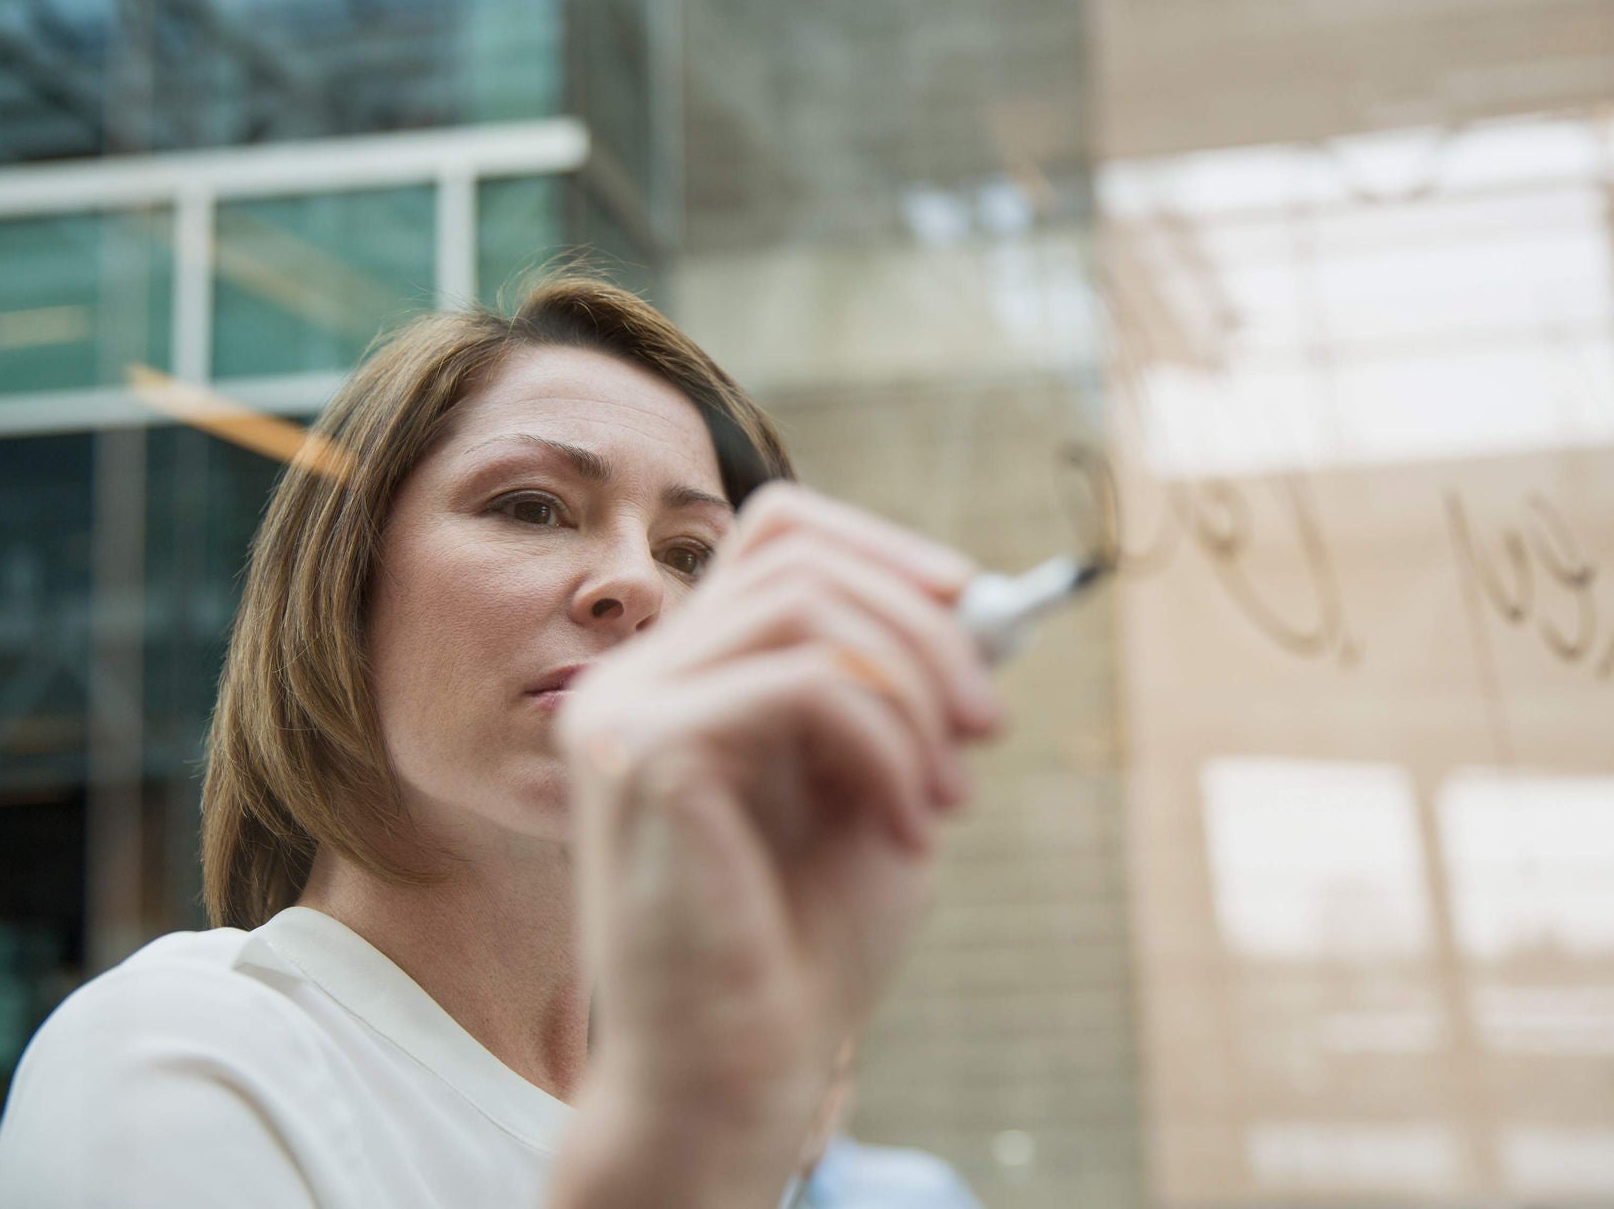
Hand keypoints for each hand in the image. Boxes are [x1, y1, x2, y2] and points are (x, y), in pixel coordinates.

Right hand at [554, 484, 1002, 1200]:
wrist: (735, 1078)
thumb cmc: (802, 947)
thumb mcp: (878, 786)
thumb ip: (907, 692)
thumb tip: (979, 601)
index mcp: (683, 676)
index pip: (777, 535)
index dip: (883, 549)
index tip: (972, 606)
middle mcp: (636, 677)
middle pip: (798, 555)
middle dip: (924, 628)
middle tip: (989, 728)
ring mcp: (624, 709)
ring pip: (806, 609)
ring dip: (915, 690)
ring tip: (953, 797)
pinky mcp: (644, 754)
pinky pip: (802, 686)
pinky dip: (888, 747)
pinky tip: (912, 828)